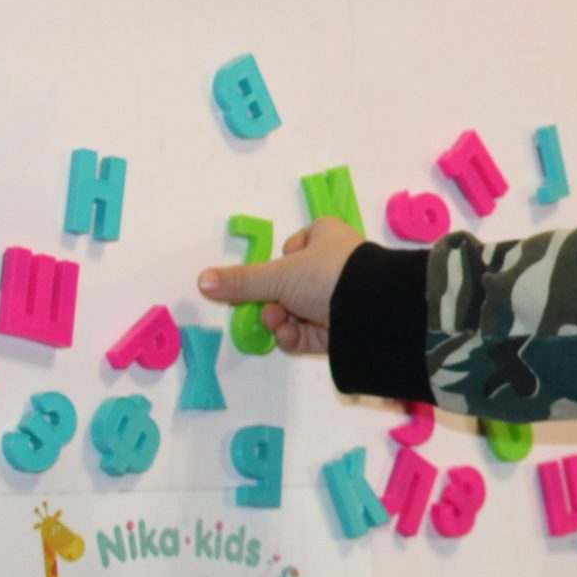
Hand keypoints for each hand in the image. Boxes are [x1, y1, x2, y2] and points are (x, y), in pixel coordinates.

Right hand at [196, 217, 362, 354]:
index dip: (285, 258)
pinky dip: (297, 337)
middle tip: (269, 309)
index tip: (276, 270)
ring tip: (280, 324)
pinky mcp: (344, 329)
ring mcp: (342, 299)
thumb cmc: (329, 276)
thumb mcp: (279, 275)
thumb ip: (241, 281)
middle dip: (274, 301)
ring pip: (298, 312)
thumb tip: (202, 280)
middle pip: (291, 285)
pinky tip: (290, 337)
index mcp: (328, 238)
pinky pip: (311, 333)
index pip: (298, 243)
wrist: (375, 312)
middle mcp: (337, 266)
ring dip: (282, 321)